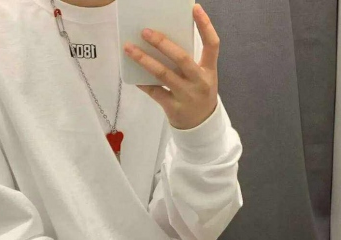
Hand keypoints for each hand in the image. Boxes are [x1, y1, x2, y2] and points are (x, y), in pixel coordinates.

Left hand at [123, 4, 218, 129]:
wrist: (201, 125)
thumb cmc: (198, 95)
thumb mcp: (202, 78)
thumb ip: (190, 62)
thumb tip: (163, 42)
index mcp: (209, 71)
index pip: (212, 45)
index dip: (205, 26)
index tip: (194, 8)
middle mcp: (199, 82)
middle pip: (182, 58)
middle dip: (163, 43)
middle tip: (145, 31)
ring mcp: (186, 96)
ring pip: (163, 74)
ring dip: (144, 60)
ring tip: (129, 48)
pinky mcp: (173, 107)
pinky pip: (154, 92)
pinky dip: (143, 82)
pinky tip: (133, 75)